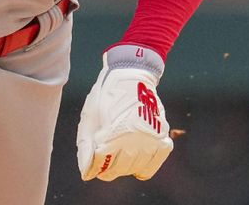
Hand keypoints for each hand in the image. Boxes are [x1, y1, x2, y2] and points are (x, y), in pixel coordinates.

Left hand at [76, 45, 172, 181]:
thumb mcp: (89, 115)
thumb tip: (86, 173)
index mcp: (114, 132)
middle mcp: (135, 138)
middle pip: (117, 169)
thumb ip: (86, 145)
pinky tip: (133, 155)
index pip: (102, 165)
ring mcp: (151, 139)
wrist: (132, 75)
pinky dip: (141, 166)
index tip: (93, 160)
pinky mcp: (162, 138)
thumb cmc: (105, 95)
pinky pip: (150, 166)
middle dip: (107, 166)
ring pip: (133, 169)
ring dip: (123, 166)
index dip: (94, 166)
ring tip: (118, 151)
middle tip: (104, 155)